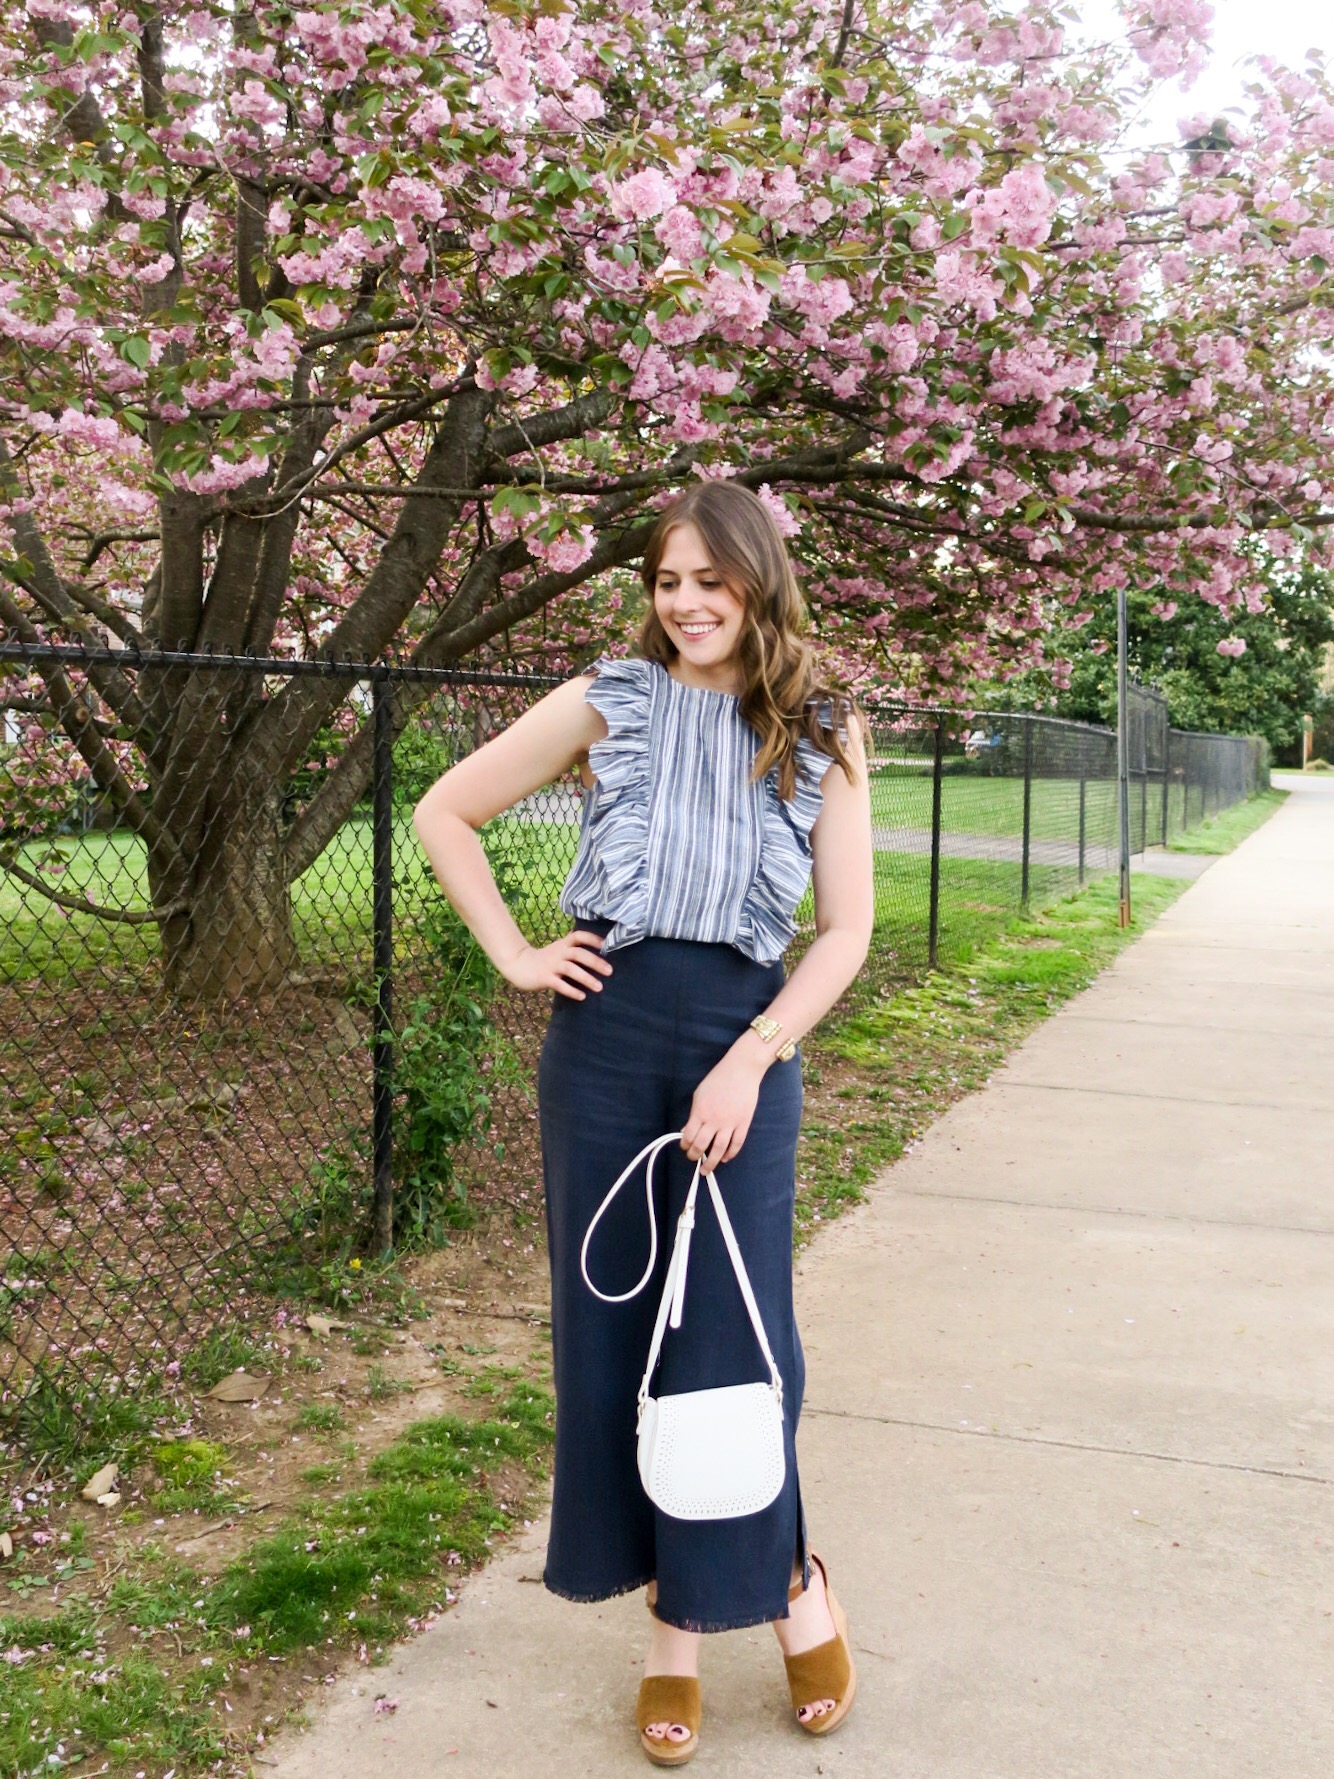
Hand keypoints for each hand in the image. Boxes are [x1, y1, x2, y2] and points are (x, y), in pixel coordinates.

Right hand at [504, 929, 612, 998]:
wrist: (518, 964)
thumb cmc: (544, 959)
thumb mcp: (558, 951)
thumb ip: (573, 952)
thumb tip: (599, 961)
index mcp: (563, 944)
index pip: (579, 936)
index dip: (593, 939)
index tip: (607, 946)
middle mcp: (558, 953)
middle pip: (578, 953)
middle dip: (595, 962)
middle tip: (610, 971)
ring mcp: (550, 965)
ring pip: (571, 969)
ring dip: (586, 978)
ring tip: (599, 987)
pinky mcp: (544, 978)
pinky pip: (559, 984)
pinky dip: (571, 991)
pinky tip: (582, 996)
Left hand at [680, 1050, 764, 1172]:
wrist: (741, 1070)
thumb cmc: (718, 1079)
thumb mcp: (699, 1094)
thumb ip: (694, 1114)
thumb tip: (688, 1130)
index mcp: (700, 1112)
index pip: (689, 1135)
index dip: (685, 1144)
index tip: (685, 1147)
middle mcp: (714, 1120)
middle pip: (702, 1145)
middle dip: (695, 1156)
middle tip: (694, 1159)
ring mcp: (730, 1123)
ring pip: (719, 1149)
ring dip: (712, 1162)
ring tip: (706, 1169)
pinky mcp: (743, 1123)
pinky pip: (737, 1143)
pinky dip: (730, 1154)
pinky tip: (725, 1158)